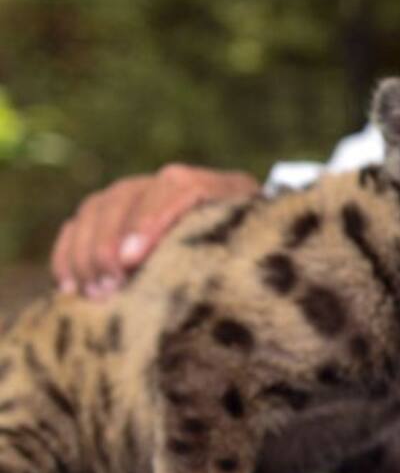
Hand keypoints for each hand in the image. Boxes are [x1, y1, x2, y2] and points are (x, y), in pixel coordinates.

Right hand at [51, 163, 258, 298]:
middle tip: (109, 287)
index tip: (131, 259)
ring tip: (92, 291)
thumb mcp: (258, 249)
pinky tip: (68, 284)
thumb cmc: (256, 252)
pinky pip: (79, 222)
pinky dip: (69, 252)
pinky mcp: (114, 211)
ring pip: (97, 208)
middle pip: (127, 197)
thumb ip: (244, 252)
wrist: (251, 237)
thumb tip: (220, 280)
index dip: (149, 221)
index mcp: (213, 186)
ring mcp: (138, 192)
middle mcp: (170, 182)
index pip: (177, 189)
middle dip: (110, 244)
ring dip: (87, 251)